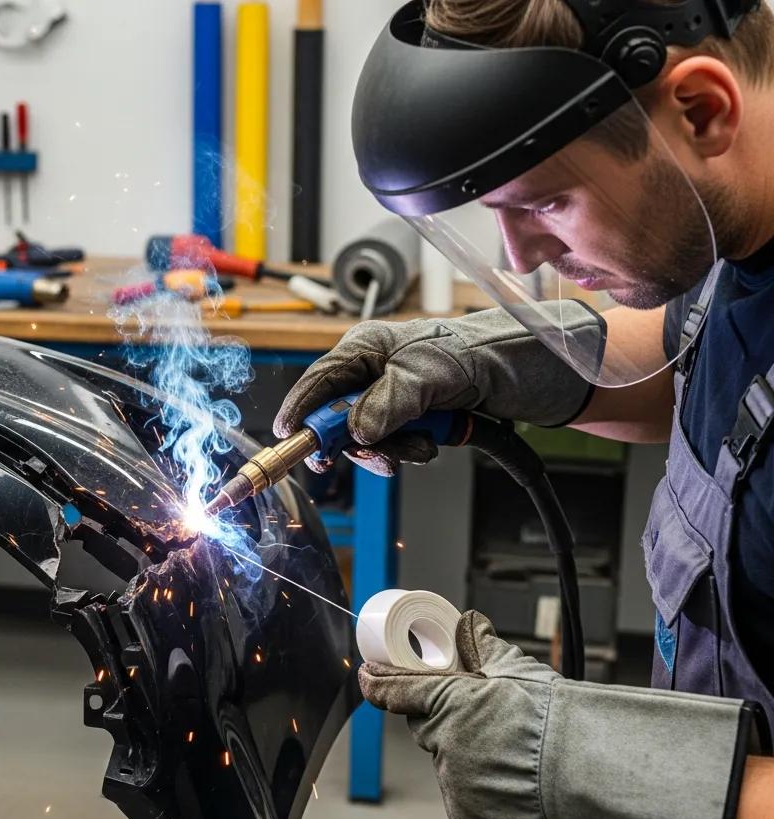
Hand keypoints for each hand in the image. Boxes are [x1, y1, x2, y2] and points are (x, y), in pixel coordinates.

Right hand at [274, 304, 598, 475]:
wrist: (546, 373)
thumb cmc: (496, 352)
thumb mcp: (439, 373)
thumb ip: (392, 400)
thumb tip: (355, 432)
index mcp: (370, 347)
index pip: (318, 382)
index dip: (301, 413)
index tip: (288, 441)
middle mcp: (376, 371)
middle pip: (337, 418)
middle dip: (357, 442)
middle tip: (380, 456)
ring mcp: (395, 396)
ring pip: (366, 438)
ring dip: (391, 451)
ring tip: (423, 446)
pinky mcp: (415, 418)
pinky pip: (394, 446)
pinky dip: (409, 453)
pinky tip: (433, 446)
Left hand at [360, 610, 764, 818]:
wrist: (581, 764)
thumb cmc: (551, 714)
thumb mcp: (514, 668)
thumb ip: (482, 646)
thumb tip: (469, 622)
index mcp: (448, 699)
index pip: (396, 689)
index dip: (378, 682)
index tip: (367, 675)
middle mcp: (442, 739)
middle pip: (424, 725)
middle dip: (439, 718)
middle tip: (474, 715)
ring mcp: (451, 776)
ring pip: (443, 759)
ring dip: (460, 752)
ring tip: (502, 749)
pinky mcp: (463, 808)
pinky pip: (458, 793)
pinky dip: (473, 787)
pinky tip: (501, 777)